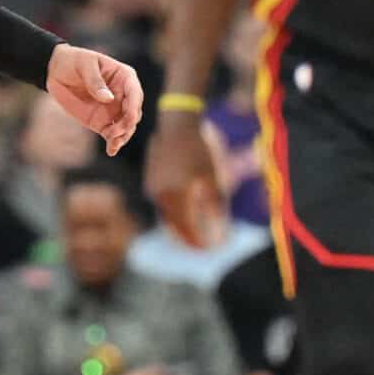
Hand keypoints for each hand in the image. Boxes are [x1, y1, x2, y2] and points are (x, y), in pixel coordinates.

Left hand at [44, 43, 143, 155]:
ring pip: (126, 126)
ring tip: (112, 142)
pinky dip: (114, 143)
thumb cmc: (73, 61)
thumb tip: (108, 99)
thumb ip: (95, 81)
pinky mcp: (102, 121)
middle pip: (133, 113)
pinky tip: (111, 150)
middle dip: (127, 124)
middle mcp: (123, 95)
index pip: (135, 93)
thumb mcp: (84, 65)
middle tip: (114, 131)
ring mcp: (113, 110)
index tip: (128, 116)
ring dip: (123, 136)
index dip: (133, 105)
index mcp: (124, 77)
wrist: (55, 72)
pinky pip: (112, 135)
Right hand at [144, 114, 225, 249]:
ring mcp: (152, 188)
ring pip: (167, 214)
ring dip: (180, 224)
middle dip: (188, 236)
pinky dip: (174, 211)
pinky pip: (163, 203)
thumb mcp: (212, 177)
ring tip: (194, 231)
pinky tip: (184, 211)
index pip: (186, 228)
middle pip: (174, 225)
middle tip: (200, 246)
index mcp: (175, 196)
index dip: (197, 241)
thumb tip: (223, 229)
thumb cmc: (199, 150)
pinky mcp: (151, 181)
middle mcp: (159, 195)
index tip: (207, 250)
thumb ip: (216, 205)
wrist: (177, 125)